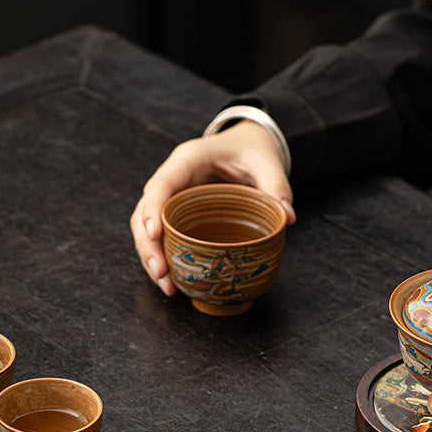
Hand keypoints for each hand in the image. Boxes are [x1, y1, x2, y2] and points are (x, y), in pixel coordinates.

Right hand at [131, 120, 295, 294]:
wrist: (248, 146)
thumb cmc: (251, 149)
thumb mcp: (267, 161)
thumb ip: (277, 185)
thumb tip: (287, 217)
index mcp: (188, 160)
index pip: (160, 184)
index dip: (153, 210)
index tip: (155, 235)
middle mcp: (173, 178)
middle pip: (144, 212)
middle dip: (148, 246)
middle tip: (162, 274)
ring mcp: (172, 197)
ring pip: (146, 228)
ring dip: (152, 258)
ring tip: (167, 286)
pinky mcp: (177, 214)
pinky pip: (162, 236)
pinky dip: (164, 258)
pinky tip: (173, 281)